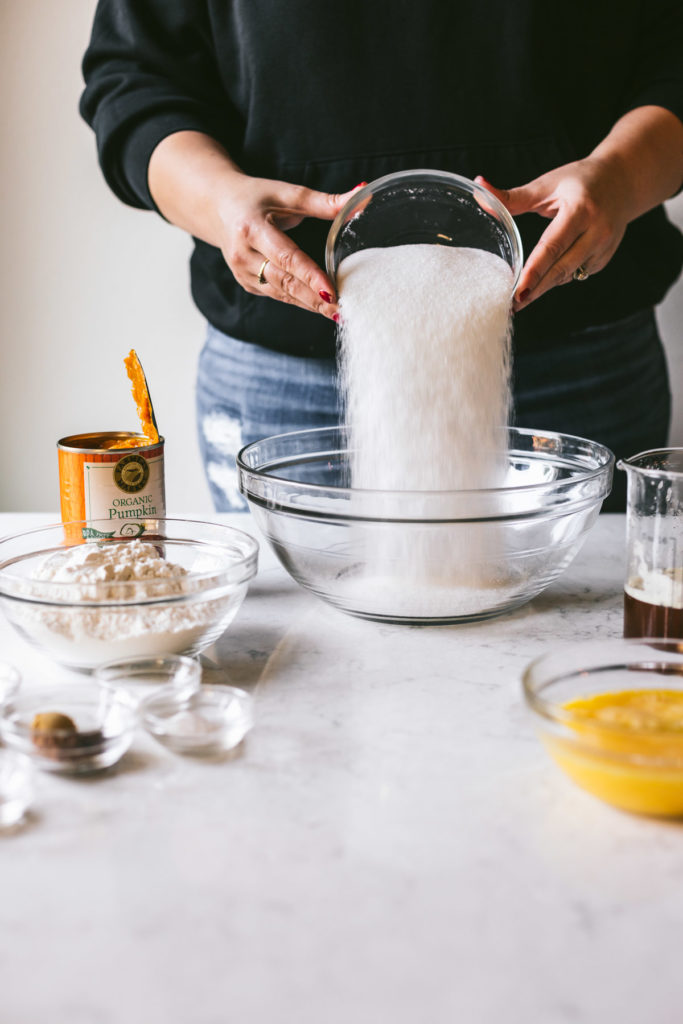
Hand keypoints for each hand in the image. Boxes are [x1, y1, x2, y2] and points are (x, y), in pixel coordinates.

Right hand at [218, 175, 363, 318]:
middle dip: (314, 299)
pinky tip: (319, 306)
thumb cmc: (256, 197)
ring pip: (281, 293)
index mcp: (252, 228)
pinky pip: (276, 295)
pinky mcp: (246, 283)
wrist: (218, 207)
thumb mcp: (288, 193)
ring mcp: (242, 272)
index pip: (286, 257)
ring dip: (309, 304)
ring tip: (337, 313)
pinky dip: (299, 301)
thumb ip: (325, 201)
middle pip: (284, 282)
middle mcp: (243, 254)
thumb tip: (363, 194)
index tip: (332, 292)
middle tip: (342, 309)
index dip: (310, 276)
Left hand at [475, 158, 629, 311]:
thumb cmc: (579, 180)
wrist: (623, 180)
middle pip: (561, 268)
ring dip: (544, 286)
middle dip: (536, 290)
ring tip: (520, 299)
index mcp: (581, 209)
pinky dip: (558, 277)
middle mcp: (597, 231)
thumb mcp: (548, 184)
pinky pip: (576, 274)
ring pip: (568, 274)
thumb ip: (513, 196)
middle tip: (512, 306)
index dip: (534, 271)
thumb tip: (480, 188)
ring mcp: (604, 247)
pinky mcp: (604, 258)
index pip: (553, 246)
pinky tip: (545, 279)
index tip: (518, 291)